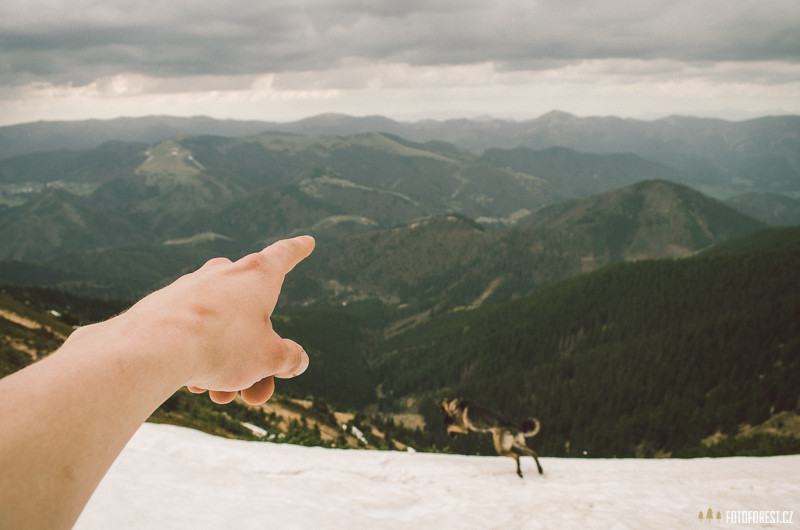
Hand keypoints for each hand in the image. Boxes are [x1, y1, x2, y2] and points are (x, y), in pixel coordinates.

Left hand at [115, 235, 314, 404]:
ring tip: (221, 397)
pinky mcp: (165, 307)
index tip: (308, 241)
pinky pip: (193, 335)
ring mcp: (192, 288)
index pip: (284, 256)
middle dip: (258, 358)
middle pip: (253, 316)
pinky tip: (194, 384)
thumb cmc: (221, 345)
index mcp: (257, 275)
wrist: (153, 349)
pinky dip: (199, 359)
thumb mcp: (268, 358)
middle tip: (259, 394)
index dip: (299, 250)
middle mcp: (224, 274)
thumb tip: (297, 360)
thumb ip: (288, 358)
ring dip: (228, 367)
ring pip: (222, 331)